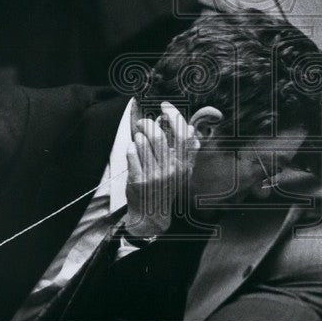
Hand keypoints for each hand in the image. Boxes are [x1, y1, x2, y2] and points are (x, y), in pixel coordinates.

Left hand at [124, 100, 199, 237]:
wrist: (152, 214)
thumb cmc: (166, 187)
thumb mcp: (182, 170)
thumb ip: (187, 149)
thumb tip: (190, 127)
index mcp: (184, 164)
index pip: (183, 133)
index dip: (174, 115)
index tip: (165, 106)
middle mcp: (171, 170)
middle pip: (157, 134)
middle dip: (147, 124)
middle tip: (142, 122)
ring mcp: (154, 175)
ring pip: (142, 142)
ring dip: (138, 137)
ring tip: (139, 140)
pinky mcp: (138, 180)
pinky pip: (131, 152)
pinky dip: (131, 148)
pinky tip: (134, 152)